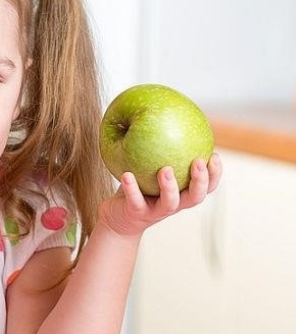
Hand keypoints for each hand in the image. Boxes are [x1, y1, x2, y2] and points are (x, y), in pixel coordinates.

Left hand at [99, 153, 222, 236]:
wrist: (117, 217)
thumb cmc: (138, 187)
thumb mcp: (150, 168)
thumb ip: (161, 151)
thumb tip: (166, 115)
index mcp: (182, 193)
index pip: (207, 186)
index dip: (215, 174)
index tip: (215, 155)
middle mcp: (173, 204)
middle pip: (196, 197)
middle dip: (201, 180)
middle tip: (197, 161)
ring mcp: (155, 211)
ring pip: (170, 203)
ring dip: (170, 187)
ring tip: (165, 169)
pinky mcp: (136, 214)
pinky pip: (135, 201)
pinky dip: (132, 189)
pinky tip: (127, 174)